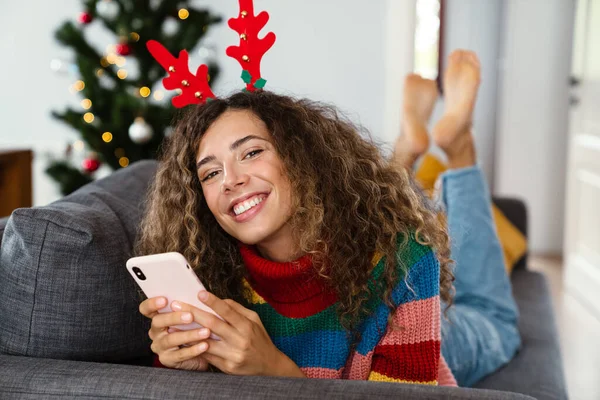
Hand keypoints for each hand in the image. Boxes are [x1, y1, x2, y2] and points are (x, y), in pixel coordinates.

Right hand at [139, 296, 210, 370]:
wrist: (201, 355)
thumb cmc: (195, 329)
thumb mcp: (192, 317)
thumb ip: (190, 307)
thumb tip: (201, 294)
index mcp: (159, 317)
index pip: (146, 309)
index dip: (152, 303)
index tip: (164, 299)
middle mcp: (155, 332)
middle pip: (158, 322)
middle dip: (174, 318)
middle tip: (190, 316)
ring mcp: (160, 346)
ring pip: (171, 339)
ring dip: (189, 335)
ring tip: (205, 332)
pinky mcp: (167, 359)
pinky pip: (180, 355)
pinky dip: (194, 349)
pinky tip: (205, 345)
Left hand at [171, 291, 304, 376]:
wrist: (269, 366)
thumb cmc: (259, 339)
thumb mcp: (254, 320)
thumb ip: (237, 309)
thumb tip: (219, 300)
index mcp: (246, 326)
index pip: (227, 311)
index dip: (213, 301)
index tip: (199, 293)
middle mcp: (240, 340)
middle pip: (212, 324)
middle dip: (192, 313)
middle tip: (176, 305)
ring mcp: (232, 355)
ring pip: (206, 342)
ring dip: (187, 332)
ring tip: (172, 324)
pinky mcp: (227, 367)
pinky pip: (207, 356)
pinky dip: (193, 347)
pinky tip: (182, 341)